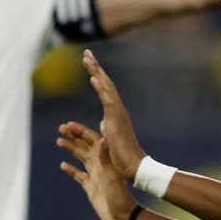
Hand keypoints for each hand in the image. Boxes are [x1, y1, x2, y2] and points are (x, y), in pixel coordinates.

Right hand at [57, 121, 137, 219]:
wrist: (122, 216)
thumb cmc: (119, 196)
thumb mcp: (111, 175)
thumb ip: (105, 157)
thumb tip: (102, 138)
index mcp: (104, 160)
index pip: (91, 140)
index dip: (80, 131)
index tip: (68, 125)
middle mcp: (99, 165)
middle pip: (84, 146)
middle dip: (73, 137)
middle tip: (60, 128)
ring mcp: (95, 176)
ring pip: (80, 158)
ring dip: (71, 149)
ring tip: (59, 141)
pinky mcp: (91, 187)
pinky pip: (79, 175)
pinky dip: (71, 170)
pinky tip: (63, 165)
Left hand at [82, 49, 144, 179]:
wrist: (133, 166)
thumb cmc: (122, 155)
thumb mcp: (110, 137)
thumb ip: (107, 127)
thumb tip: (104, 122)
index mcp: (114, 112)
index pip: (104, 89)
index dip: (97, 75)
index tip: (89, 62)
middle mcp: (117, 109)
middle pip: (105, 83)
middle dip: (95, 67)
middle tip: (87, 53)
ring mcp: (118, 113)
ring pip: (107, 88)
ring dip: (97, 72)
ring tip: (88, 59)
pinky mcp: (116, 119)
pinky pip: (107, 100)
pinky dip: (101, 88)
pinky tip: (93, 78)